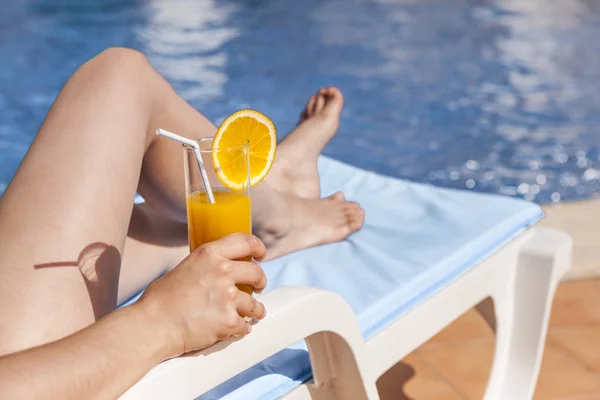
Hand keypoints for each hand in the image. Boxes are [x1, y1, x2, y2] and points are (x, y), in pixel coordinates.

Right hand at [135, 233, 267, 358]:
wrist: (153, 325)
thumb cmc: (160, 300)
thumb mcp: (185, 267)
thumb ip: (205, 266)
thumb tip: (218, 270)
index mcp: (210, 254)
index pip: (246, 242)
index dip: (258, 248)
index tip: (261, 255)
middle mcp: (222, 271)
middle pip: (256, 272)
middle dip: (260, 281)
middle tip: (258, 287)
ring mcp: (228, 296)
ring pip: (255, 304)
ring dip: (255, 310)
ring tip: (252, 314)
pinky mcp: (229, 321)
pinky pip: (245, 326)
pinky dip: (241, 329)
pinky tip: (235, 329)